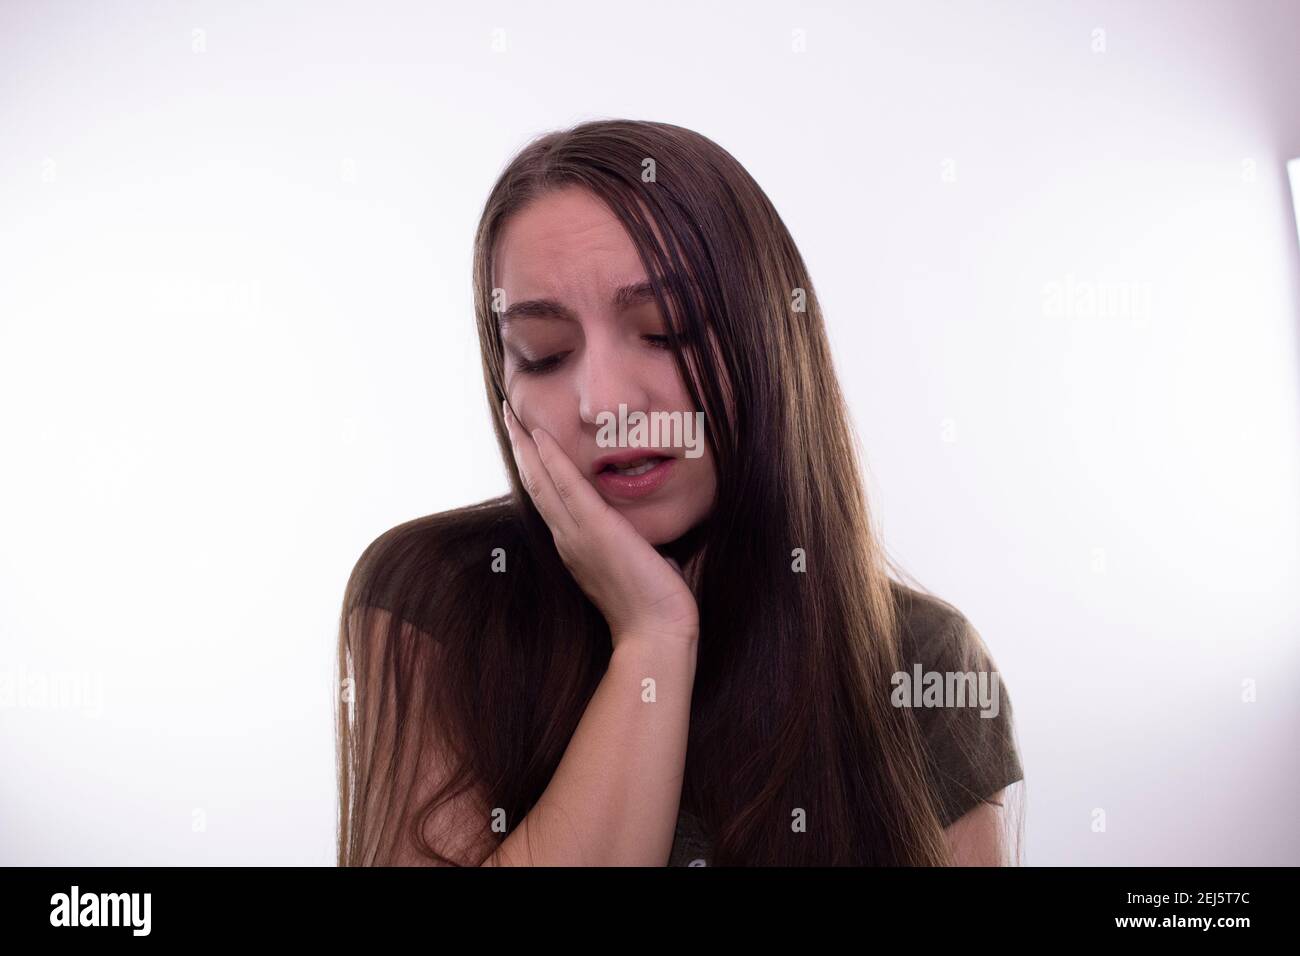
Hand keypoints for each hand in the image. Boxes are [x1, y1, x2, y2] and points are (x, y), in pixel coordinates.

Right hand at [502, 399, 698, 649]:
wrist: (656, 632)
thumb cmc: (653, 602)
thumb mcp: (637, 562)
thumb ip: (632, 543)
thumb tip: (646, 535)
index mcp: (576, 546)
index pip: (550, 499)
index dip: (536, 468)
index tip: (527, 441)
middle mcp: (568, 539)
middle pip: (536, 485)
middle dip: (522, 449)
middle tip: (508, 417)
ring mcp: (577, 535)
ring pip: (542, 482)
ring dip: (526, 447)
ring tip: (513, 418)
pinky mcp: (594, 530)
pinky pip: (567, 487)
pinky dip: (551, 460)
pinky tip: (540, 436)